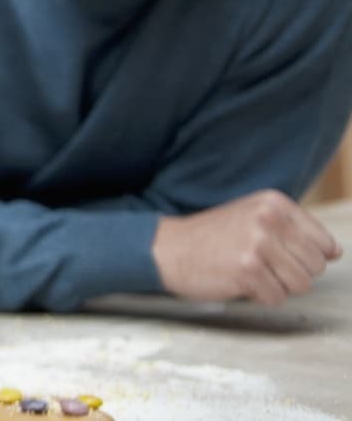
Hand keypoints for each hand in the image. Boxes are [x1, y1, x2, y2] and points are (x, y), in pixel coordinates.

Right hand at [153, 189, 341, 304]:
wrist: (168, 248)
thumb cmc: (212, 237)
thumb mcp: (254, 218)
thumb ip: (294, 230)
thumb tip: (335, 252)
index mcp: (274, 203)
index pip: (324, 243)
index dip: (306, 257)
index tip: (281, 255)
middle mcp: (269, 219)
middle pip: (316, 266)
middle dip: (293, 273)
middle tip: (261, 264)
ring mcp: (258, 243)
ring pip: (302, 285)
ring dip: (278, 286)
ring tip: (251, 272)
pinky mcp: (247, 270)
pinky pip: (278, 298)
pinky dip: (261, 297)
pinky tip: (239, 281)